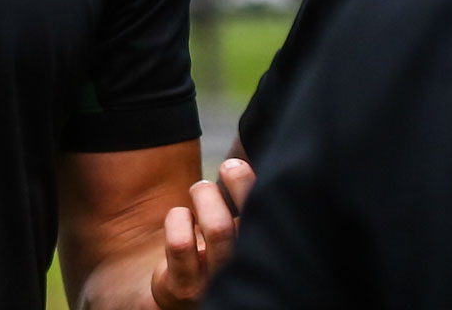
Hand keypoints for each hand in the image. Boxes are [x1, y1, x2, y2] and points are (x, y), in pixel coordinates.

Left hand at [148, 157, 256, 308]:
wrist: (182, 294)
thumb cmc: (220, 246)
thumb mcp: (239, 225)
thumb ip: (249, 199)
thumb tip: (248, 156)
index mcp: (264, 252)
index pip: (273, 219)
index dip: (256, 187)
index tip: (239, 165)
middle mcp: (248, 271)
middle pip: (250, 222)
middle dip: (239, 183)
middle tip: (228, 167)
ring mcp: (217, 284)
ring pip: (219, 228)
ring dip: (206, 196)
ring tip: (200, 189)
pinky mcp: (185, 290)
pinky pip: (181, 243)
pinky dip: (178, 218)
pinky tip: (181, 217)